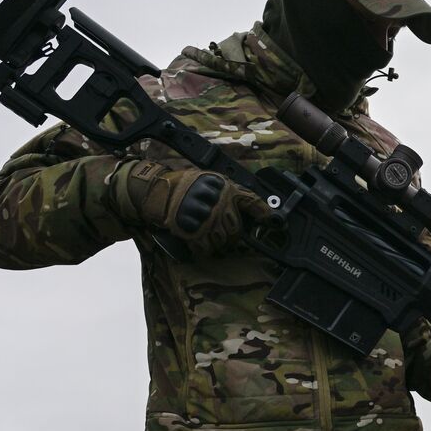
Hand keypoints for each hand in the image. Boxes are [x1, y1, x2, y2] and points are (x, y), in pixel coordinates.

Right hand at [120, 161, 273, 255]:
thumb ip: (230, 194)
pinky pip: (205, 248)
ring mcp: (203, 215)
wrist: (155, 191)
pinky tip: (197, 240)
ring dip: (217, 243)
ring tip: (206, 234)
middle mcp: (216, 199)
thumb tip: (259, 213)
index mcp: (222, 185)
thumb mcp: (210, 182)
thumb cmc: (184, 187)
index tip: (275, 222)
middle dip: (232, 235)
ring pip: (222, 241)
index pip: (250, 200)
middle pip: (236, 229)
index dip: (264, 213)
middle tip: (222, 233)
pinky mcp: (191, 228)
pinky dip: (203, 248)